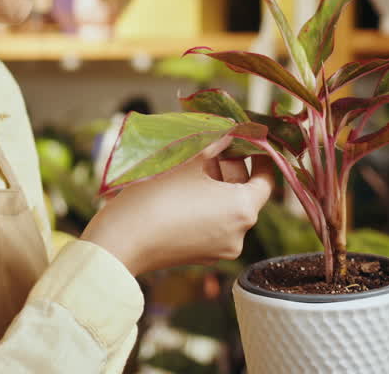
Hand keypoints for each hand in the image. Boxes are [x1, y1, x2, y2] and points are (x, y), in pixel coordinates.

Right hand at [80, 136, 275, 276]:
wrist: (121, 242)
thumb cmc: (157, 198)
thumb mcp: (188, 162)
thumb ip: (216, 144)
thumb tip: (231, 132)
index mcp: (243, 209)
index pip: (267, 180)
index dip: (261, 157)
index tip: (252, 141)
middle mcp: (239, 234)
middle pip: (245, 193)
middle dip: (231, 167)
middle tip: (213, 145)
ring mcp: (220, 249)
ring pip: (228, 208)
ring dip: (217, 185)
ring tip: (194, 164)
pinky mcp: (202, 256)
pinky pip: (214, 224)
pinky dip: (207, 205)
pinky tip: (185, 189)